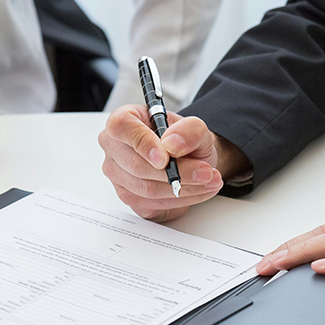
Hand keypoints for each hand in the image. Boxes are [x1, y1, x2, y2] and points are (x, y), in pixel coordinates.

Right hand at [99, 104, 248, 221]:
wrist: (191, 159)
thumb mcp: (196, 128)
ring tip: (209, 180)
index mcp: (124, 121)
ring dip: (184, 188)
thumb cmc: (184, 140)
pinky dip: (181, 199)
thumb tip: (173, 144)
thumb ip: (189, 130)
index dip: (143, 143)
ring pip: (147, 189)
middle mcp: (115, 148)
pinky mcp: (130, 198)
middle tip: (206, 172)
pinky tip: (198, 190)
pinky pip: (153, 204)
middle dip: (178, 172)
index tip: (166, 158)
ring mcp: (119, 176)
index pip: (121, 127)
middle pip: (136, 165)